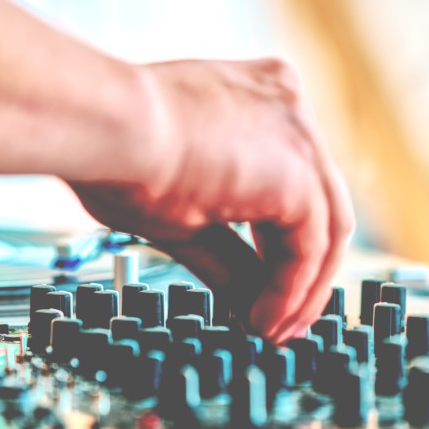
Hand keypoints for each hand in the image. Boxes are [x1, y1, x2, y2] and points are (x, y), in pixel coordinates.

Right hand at [70, 58, 353, 342]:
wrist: (101, 127)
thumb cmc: (114, 155)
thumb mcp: (185, 216)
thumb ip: (229, 257)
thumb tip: (251, 306)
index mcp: (259, 97)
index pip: (296, 180)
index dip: (284, 243)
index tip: (266, 289)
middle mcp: (289, 106)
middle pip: (321, 204)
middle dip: (304, 273)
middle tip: (281, 322)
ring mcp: (300, 133)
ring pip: (327, 227)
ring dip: (302, 291)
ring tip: (271, 331)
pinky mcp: (298, 172)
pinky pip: (310, 247)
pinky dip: (291, 291)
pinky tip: (262, 320)